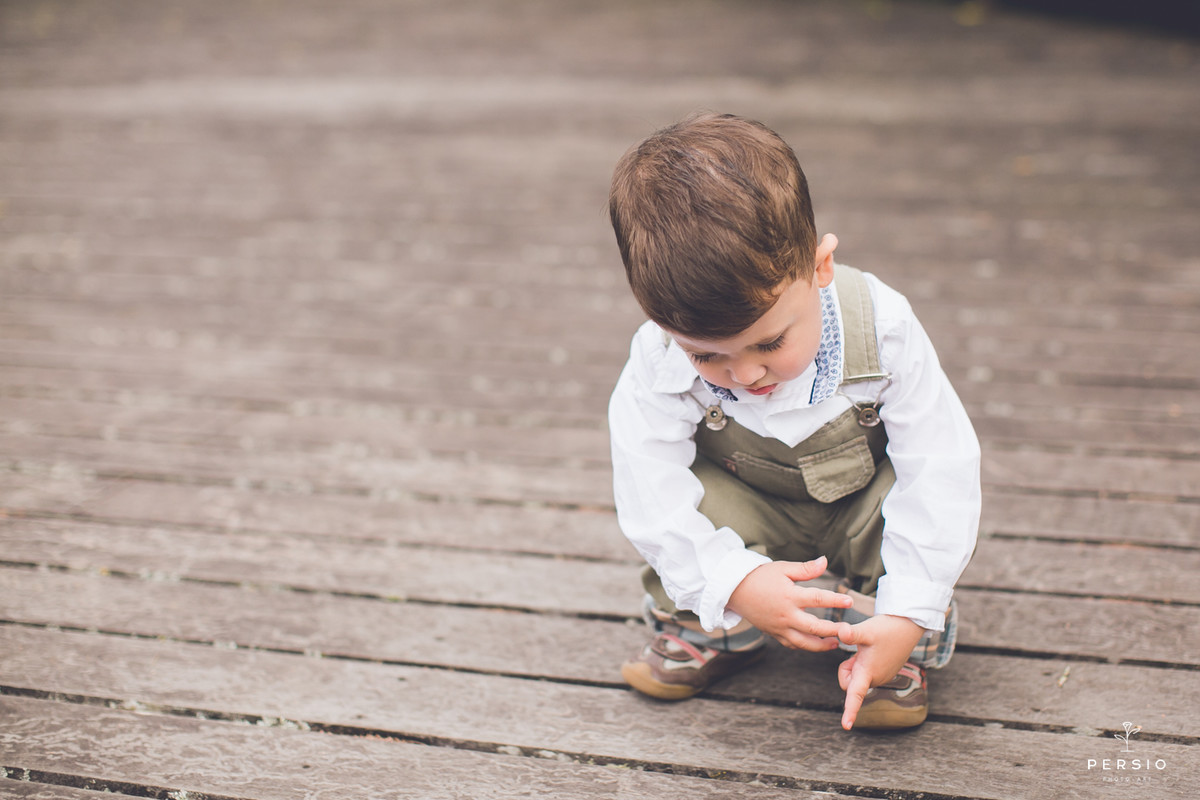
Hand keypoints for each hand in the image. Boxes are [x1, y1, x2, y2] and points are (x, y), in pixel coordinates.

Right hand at [727, 556, 852, 650]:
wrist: (733, 589)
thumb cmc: (759, 576)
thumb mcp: (782, 568)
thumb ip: (805, 569)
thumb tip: (825, 561)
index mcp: (789, 596)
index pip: (818, 599)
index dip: (836, 601)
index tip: (850, 602)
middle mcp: (785, 615)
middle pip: (814, 628)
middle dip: (833, 631)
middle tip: (848, 632)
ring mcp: (778, 627)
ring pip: (803, 642)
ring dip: (821, 645)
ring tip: (835, 643)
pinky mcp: (773, 633)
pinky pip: (791, 644)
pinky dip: (804, 646)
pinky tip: (814, 644)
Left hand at [836, 614, 924, 729]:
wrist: (907, 625)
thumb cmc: (886, 629)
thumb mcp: (866, 630)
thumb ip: (852, 633)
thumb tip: (841, 631)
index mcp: (869, 672)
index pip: (856, 696)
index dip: (850, 711)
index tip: (846, 726)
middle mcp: (875, 678)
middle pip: (847, 683)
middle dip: (846, 670)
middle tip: (857, 652)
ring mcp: (881, 676)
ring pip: (856, 677)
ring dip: (855, 665)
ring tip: (867, 649)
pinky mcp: (884, 672)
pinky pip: (865, 672)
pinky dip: (863, 663)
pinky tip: (873, 649)